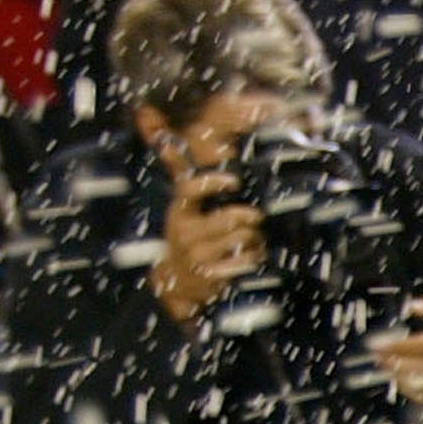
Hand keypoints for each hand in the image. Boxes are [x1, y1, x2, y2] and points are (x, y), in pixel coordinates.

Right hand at [149, 160, 264, 326]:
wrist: (176, 281)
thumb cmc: (185, 236)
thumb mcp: (180, 209)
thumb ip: (178, 175)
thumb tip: (165, 142)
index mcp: (178, 212)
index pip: (190, 190)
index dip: (213, 183)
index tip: (235, 182)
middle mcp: (185, 233)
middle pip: (230, 217)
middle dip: (251, 217)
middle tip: (256, 218)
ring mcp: (198, 255)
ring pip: (243, 238)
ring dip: (257, 238)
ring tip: (256, 238)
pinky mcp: (212, 275)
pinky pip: (246, 261)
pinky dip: (256, 256)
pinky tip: (254, 255)